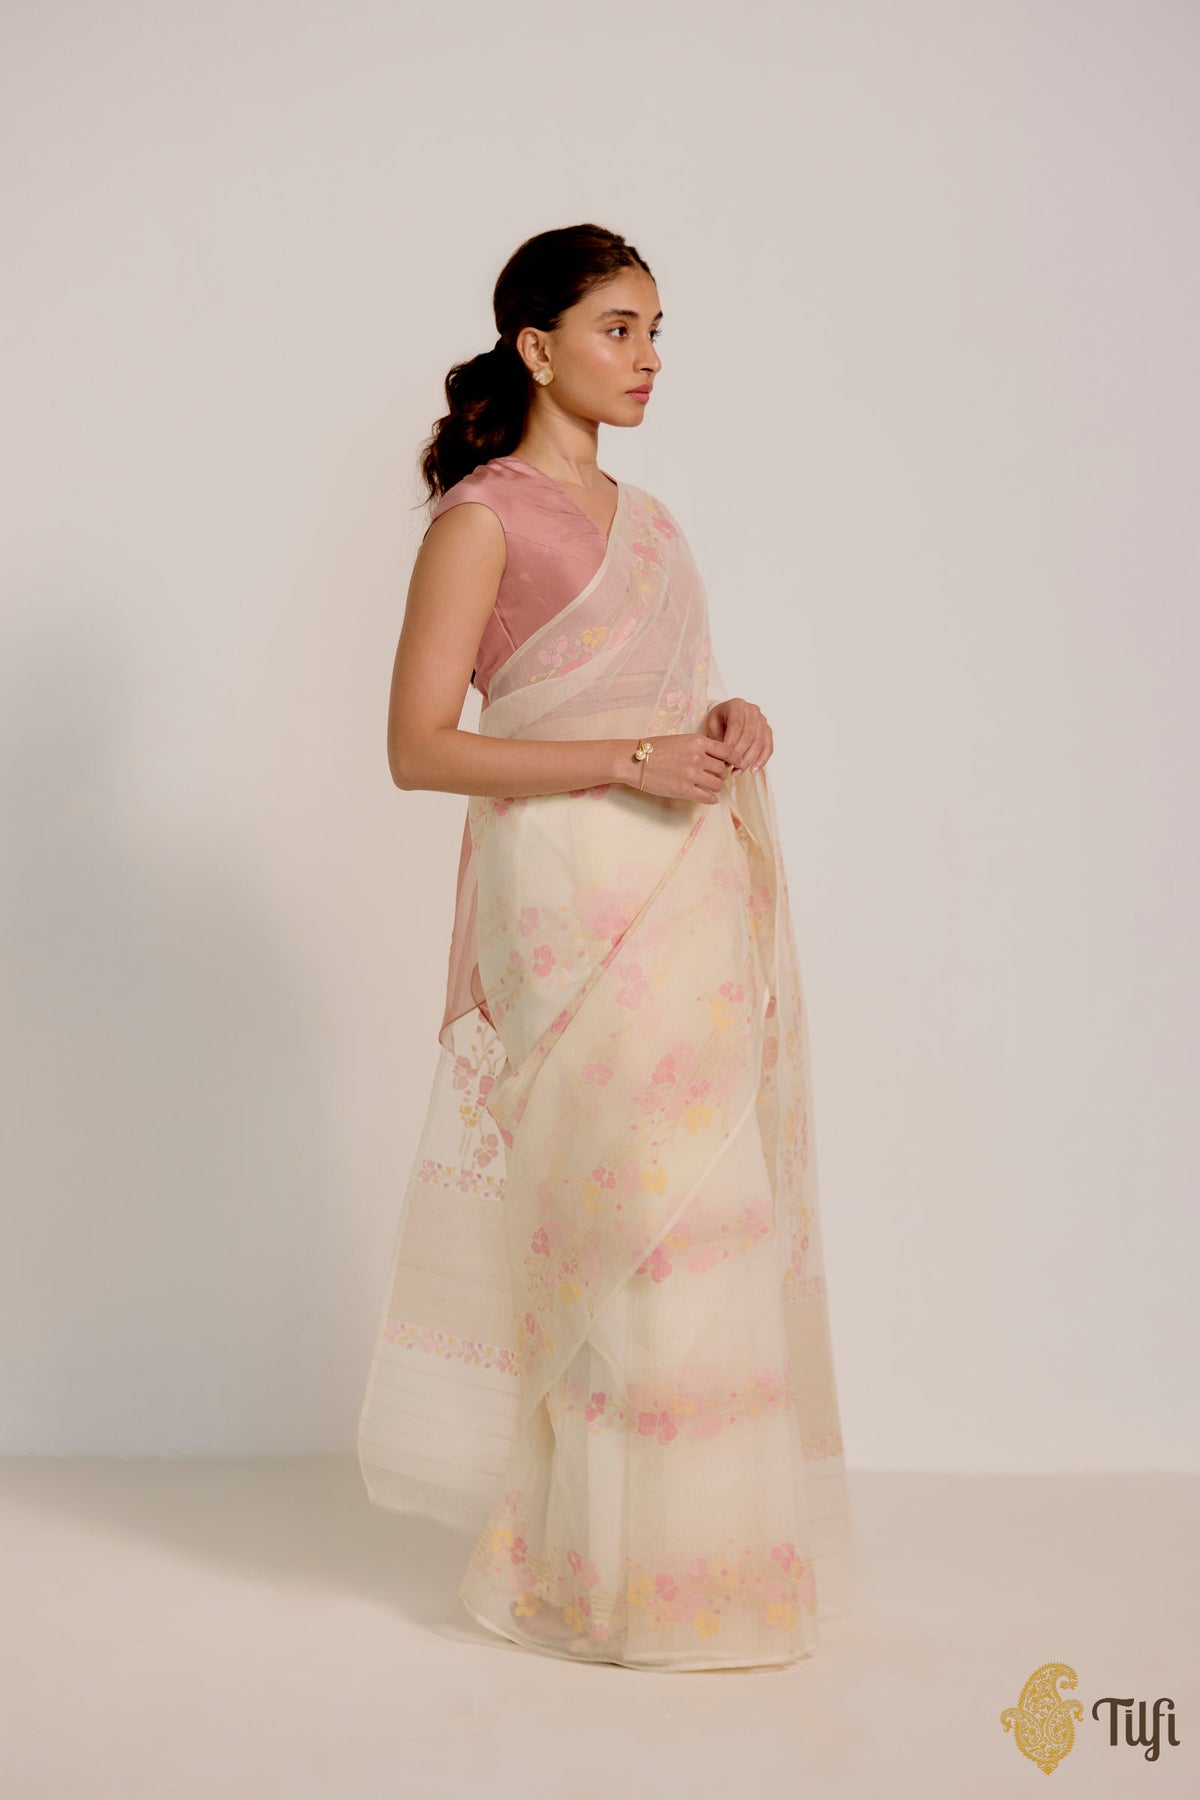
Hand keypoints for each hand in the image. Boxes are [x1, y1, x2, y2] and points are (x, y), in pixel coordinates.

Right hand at [618, 733, 738, 803]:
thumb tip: (719, 758)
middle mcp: (697, 757)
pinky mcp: (684, 790)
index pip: (728, 751)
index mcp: (698, 742)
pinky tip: (710, 798)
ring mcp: (691, 774)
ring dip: (717, 786)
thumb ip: (701, 747)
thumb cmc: (656, 749)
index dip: (735, 759)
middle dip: (722, 774)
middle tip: (717, 776)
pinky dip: (712, 799)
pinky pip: (706, 797)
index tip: (736, 764)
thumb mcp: (682, 740)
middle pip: (723, 769)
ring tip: (711, 786)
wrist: (634, 761)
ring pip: (717, 784)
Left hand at [703, 697, 772, 773]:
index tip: (724, 759)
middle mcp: (752, 710)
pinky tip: (753, 770)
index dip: (731, 745)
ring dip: (749, 760)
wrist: (727, 714)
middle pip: (749, 736)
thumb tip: (725, 760)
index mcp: (737, 705)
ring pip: (759, 743)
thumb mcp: (712, 725)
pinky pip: (768, 747)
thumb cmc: (719, 720)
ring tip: (738, 772)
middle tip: (731, 768)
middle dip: (740, 755)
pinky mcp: (767, 730)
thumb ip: (718, 739)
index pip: (737, 726)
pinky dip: (762, 760)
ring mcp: (762, 720)